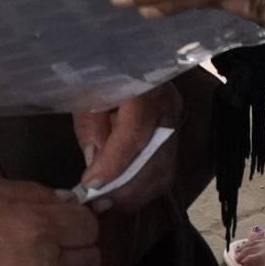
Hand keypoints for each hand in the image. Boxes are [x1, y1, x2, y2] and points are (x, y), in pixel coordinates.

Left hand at [73, 86, 178, 216]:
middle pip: (154, 160)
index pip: (134, 134)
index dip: (113, 164)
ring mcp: (176, 125)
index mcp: (145, 89)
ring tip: (107, 205)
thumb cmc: (104, 74)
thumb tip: (94, 163)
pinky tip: (123, 199)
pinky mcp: (175, 139)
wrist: (132, 60)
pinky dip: (144, 192)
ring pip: (163, 172)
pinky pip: (165, 174)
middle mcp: (168, 108)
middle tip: (97, 204)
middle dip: (124, 190)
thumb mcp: (89, 92)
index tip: (89, 185)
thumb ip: (91, 126)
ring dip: (134, 196)